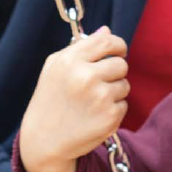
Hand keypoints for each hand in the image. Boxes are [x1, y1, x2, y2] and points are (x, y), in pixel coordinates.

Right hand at [19, 26, 129, 171]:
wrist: (46, 140)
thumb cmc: (51, 100)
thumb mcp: (56, 68)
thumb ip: (81, 48)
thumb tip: (107, 31)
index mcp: (70, 60)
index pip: (107, 41)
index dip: (118, 45)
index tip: (118, 51)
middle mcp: (85, 77)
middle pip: (121, 64)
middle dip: (114, 72)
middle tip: (100, 83)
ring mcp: (100, 97)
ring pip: (125, 85)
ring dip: (115, 92)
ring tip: (93, 101)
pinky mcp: (110, 117)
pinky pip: (124, 105)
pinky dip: (114, 110)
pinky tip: (95, 115)